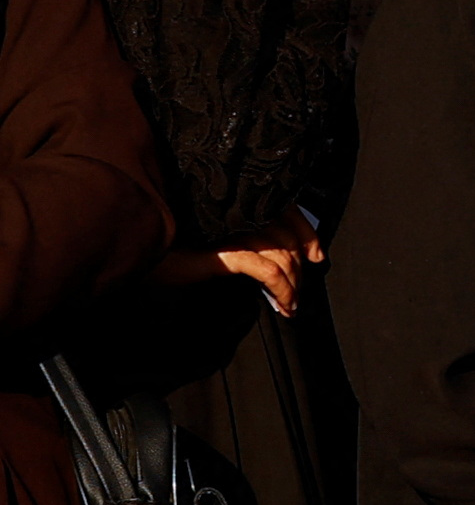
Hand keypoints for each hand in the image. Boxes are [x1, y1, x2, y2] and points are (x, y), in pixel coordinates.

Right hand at [153, 206, 321, 314]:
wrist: (130, 246)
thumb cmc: (160, 245)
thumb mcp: (204, 238)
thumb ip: (233, 236)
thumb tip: (269, 257)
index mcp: (232, 201)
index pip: (282, 208)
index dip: (304, 231)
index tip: (314, 255)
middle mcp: (234, 209)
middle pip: (286, 233)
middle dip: (300, 266)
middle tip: (299, 292)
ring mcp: (228, 229)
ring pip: (282, 253)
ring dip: (294, 284)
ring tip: (290, 303)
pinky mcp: (223, 251)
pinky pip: (268, 270)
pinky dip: (283, 289)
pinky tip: (283, 302)